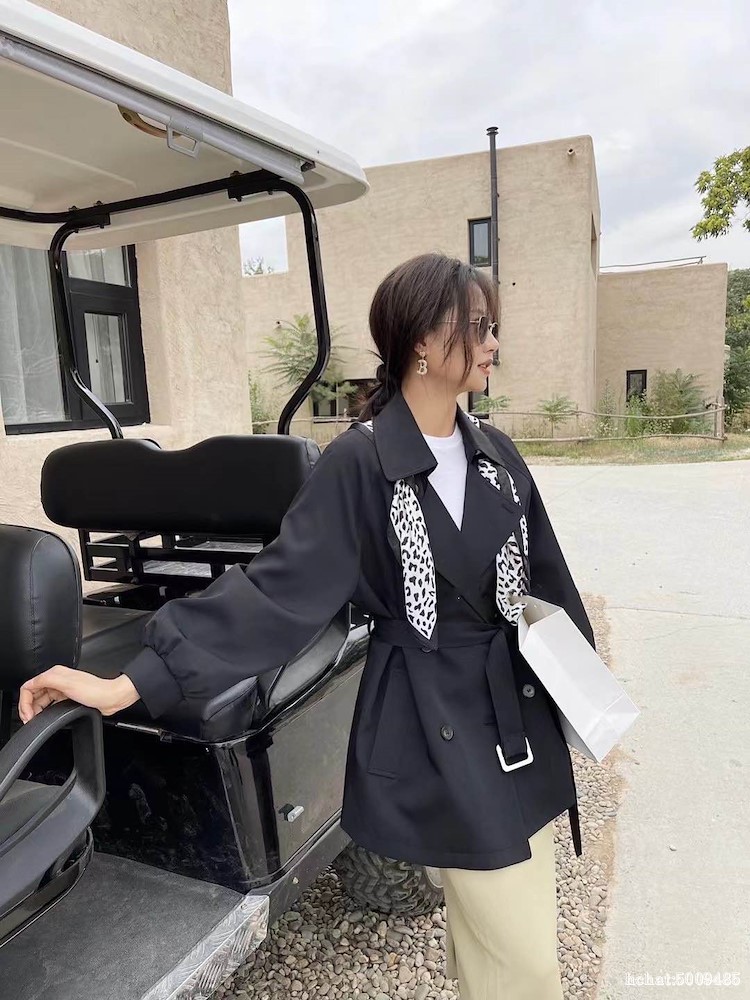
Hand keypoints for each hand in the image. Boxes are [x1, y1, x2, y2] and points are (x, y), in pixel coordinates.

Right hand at [18, 666, 139, 722]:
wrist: (111, 698)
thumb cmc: (95, 690)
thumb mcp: (68, 684)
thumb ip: (48, 681)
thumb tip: (30, 684)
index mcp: (54, 674)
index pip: (29, 687)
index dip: (24, 701)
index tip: (27, 714)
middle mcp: (57, 680)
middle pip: (33, 694)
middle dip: (28, 708)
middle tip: (29, 720)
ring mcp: (62, 690)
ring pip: (40, 700)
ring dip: (35, 711)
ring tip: (35, 721)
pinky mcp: (66, 698)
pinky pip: (49, 705)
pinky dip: (44, 711)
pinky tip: (46, 718)